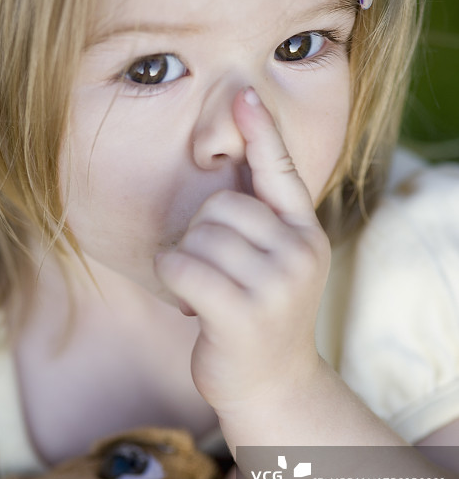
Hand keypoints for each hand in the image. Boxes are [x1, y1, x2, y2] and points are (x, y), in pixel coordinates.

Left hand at [155, 87, 330, 415]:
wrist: (271, 385)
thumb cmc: (261, 318)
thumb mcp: (277, 266)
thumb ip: (262, 223)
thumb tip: (232, 166)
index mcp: (305, 234)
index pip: (280, 171)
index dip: (260, 131)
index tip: (242, 92)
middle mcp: (299, 252)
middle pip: (220, 205)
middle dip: (201, 235)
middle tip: (214, 273)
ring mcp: (276, 283)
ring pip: (199, 236)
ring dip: (186, 262)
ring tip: (206, 292)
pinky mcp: (244, 312)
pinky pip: (182, 266)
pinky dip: (172, 279)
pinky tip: (188, 303)